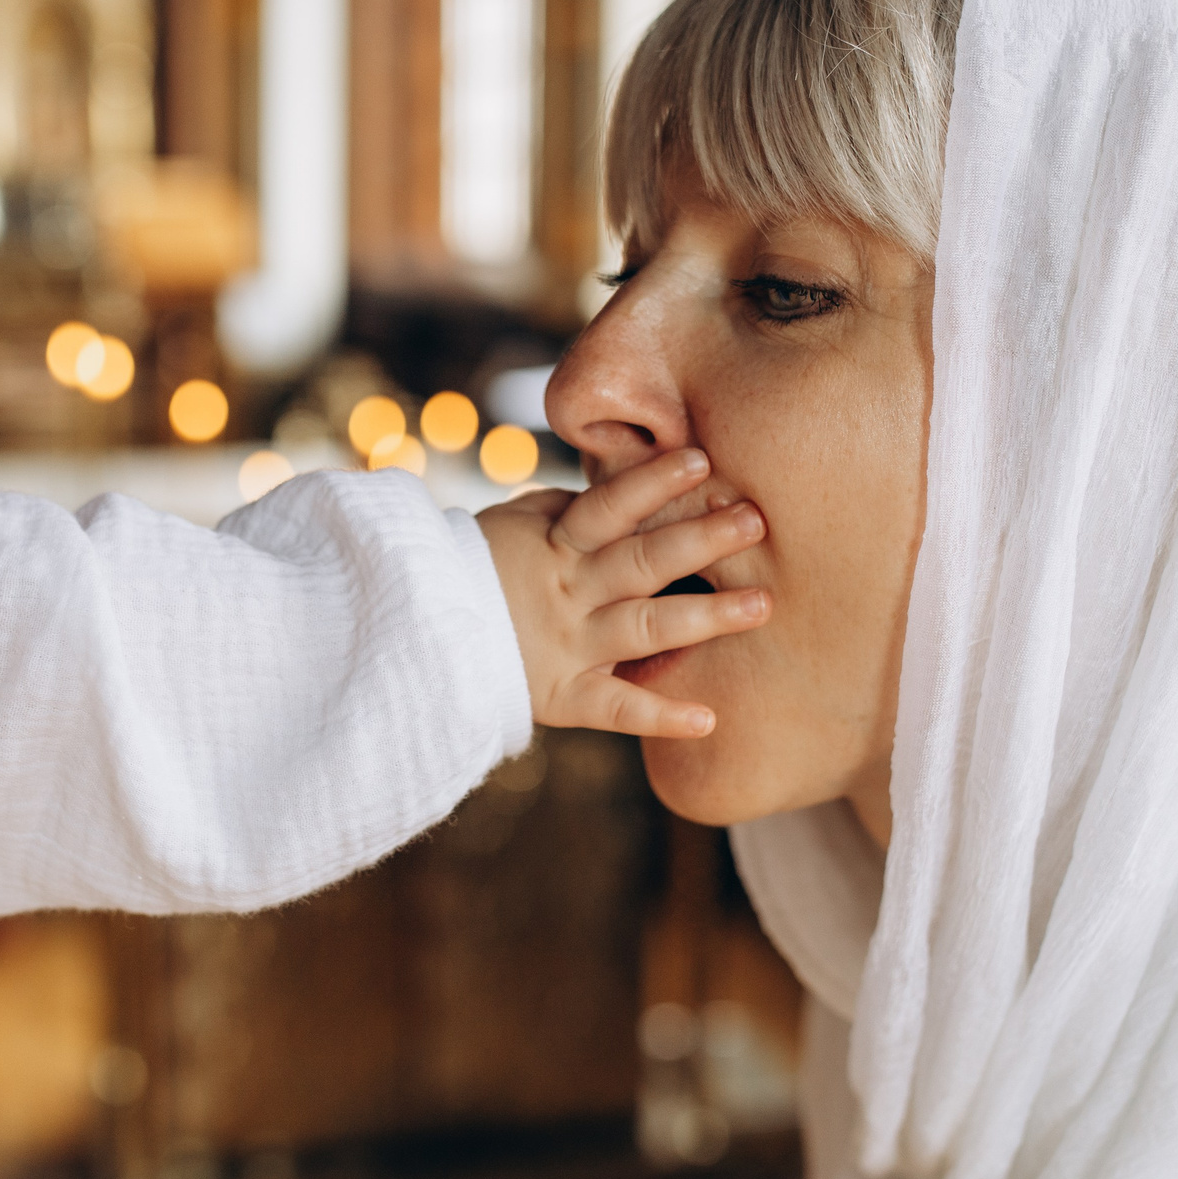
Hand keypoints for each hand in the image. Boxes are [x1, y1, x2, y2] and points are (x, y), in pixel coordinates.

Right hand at [477, 448, 770, 737]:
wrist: (415, 639)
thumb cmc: (470, 572)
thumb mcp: (510, 526)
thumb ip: (563, 510)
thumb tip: (613, 486)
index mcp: (554, 546)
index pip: (609, 507)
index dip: (654, 483)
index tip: (703, 460)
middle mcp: (568, 592)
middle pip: (642, 561)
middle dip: (702, 539)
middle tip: (756, 521)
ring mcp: (568, 645)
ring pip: (645, 628)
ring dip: (706, 616)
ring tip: (762, 605)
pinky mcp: (561, 696)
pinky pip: (615, 707)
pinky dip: (660, 716)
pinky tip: (708, 719)